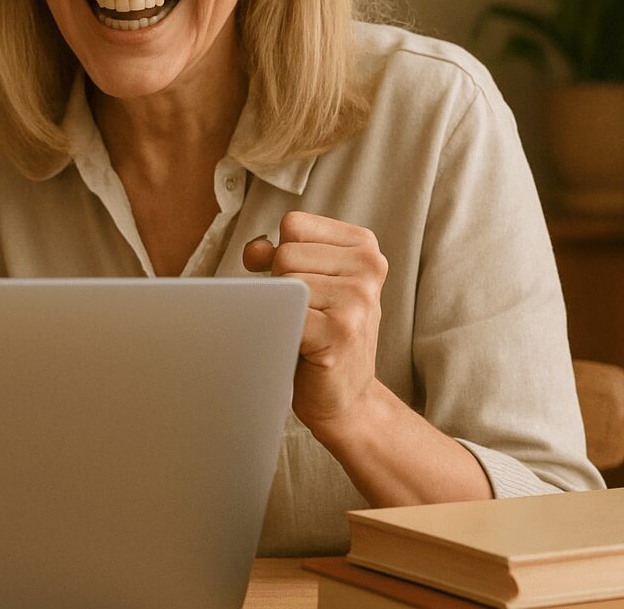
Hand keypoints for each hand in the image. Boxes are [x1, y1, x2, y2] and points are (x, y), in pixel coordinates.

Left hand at [243, 211, 386, 436]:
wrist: (348, 398)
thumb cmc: (321, 335)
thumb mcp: (308, 280)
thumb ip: (279, 253)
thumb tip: (254, 250)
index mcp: (363, 246)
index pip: (294, 225)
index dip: (279, 254)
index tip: (296, 283)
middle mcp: (369, 266)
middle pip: (285, 253)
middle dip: (280, 285)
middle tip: (306, 316)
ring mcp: (359, 298)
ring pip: (283, 282)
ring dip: (282, 310)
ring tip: (307, 331)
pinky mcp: (341, 330)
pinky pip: (284, 313)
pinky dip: (281, 330)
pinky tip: (304, 347)